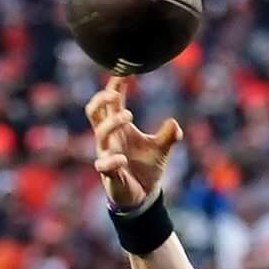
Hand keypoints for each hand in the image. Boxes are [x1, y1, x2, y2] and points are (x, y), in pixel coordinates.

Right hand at [84, 77, 180, 210]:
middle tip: (116, 93)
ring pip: (99, 134)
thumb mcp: (161, 150)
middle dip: (101, 100)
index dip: (114, 87)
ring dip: (112, 122)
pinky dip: (112, 160)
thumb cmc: (146, 167)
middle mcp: (109, 138)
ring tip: (128, 115)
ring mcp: (106, 154)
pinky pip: (103, 164)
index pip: (111, 103)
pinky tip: (122, 159)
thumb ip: (168, 136)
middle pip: (94, 112)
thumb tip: (174, 122)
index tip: (124, 72)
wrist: (143, 196)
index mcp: (119, 129)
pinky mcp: (108, 173)